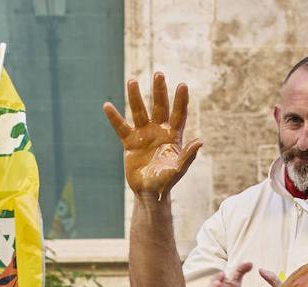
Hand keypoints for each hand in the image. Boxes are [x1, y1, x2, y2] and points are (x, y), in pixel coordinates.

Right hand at [104, 72, 201, 198]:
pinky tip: (107, 106)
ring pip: (139, 112)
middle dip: (159, 91)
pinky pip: (121, 127)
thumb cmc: (166, 181)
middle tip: (159, 74)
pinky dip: (114, 118)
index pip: (179, 114)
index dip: (181, 100)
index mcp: (173, 136)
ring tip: (132, 81)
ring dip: (136, 97)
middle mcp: (159, 131)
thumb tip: (200, 141)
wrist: (149, 192)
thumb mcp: (178, 169)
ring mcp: (144, 134)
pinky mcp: (130, 142)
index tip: (182, 85)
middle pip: (160, 107)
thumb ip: (188, 155)